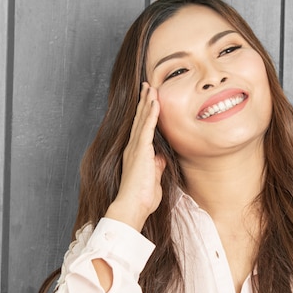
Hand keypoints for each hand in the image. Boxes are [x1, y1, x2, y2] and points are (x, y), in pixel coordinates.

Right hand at [105, 83, 166, 230]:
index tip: (148, 100)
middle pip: (140, 119)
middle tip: (147, 86)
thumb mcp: (153, 180)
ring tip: (151, 87)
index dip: (145, 114)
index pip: (141, 129)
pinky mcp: (141, 150)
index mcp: (136, 154)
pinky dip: (151, 114)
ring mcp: (136, 148)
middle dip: (144, 102)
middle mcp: (133, 148)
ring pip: (142, 119)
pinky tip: (154, 102)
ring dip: (147, 102)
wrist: (132, 207)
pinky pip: (147, 128)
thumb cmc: (142, 199)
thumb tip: (161, 159)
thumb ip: (156, 167)